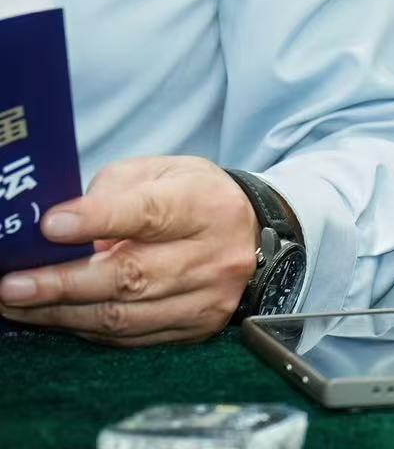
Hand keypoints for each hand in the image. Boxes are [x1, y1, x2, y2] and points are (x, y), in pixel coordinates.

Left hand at [0, 157, 258, 346]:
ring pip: (125, 316)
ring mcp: (208, 299)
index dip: (97, 220)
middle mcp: (214, 257)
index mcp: (206, 206)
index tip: (49, 227)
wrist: (252, 234)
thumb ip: (113, 192)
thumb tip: (60, 227)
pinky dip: (87, 328)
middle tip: (11, 287)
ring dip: (63, 314)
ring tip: (17, 305)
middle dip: (63, 284)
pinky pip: (131, 338)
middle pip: (132, 277)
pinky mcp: (197, 329)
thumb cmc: (195, 198)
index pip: (150, 214)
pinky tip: (58, 316)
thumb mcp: (162, 172)